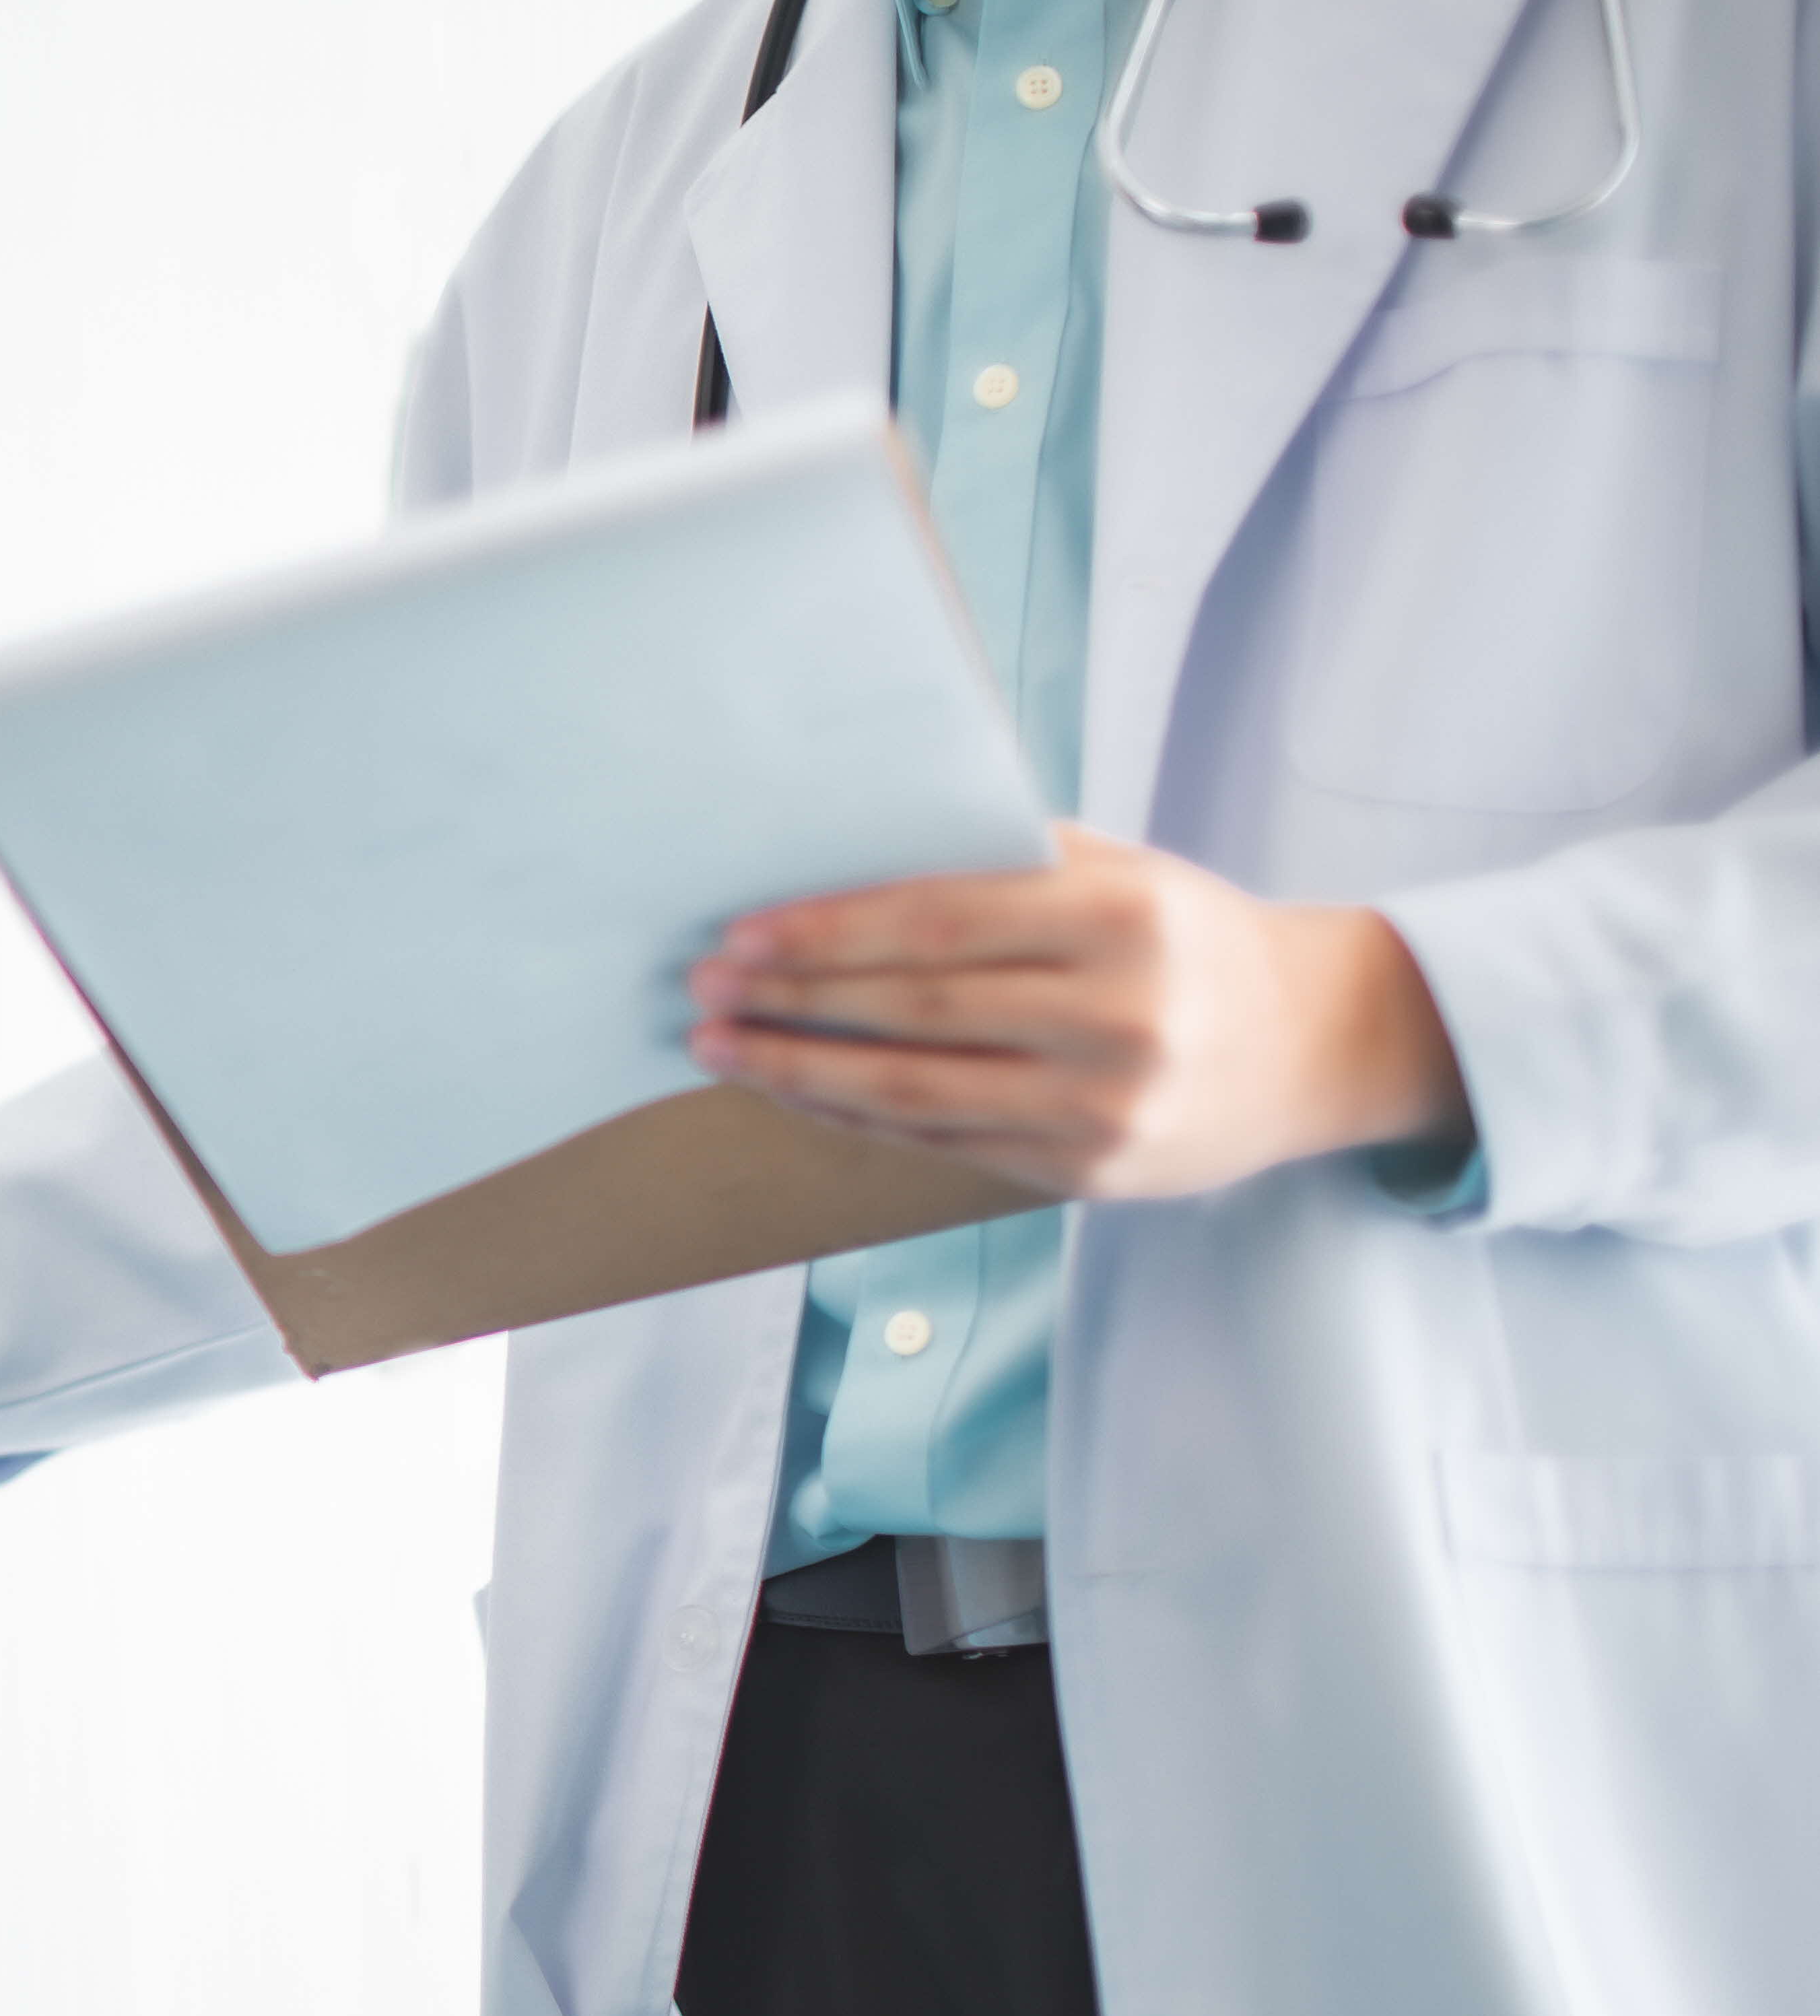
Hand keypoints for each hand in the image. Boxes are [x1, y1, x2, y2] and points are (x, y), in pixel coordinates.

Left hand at [684, 823, 1471, 1200]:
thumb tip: (851, 843)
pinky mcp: (1085, 1172)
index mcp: (1122, 920)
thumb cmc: (1187, 938)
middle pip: (914, 1010)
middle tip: (703, 988)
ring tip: (720, 1046)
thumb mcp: (1121, 871)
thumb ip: (1006, 857)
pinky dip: (856, 1117)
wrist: (1311, 1045)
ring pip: (915, 1092)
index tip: (741, 933)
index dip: (828, 931)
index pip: (939, 922)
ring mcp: (1103, 1106)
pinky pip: (942, 1141)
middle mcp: (1118, 1018)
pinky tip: (796, 1089)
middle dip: (793, 1000)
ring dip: (799, 1071)